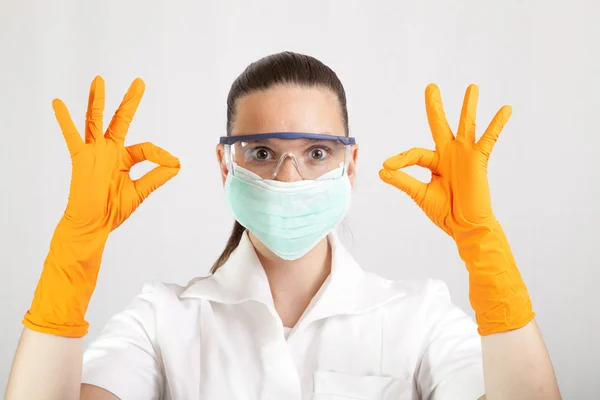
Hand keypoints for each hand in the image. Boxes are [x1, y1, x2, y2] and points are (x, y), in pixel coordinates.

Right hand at [54, 75, 179, 234]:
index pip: (146, 148)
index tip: (173, 162)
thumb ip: (157, 176)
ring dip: (97, 101)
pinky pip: (72, 137)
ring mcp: (94, 152)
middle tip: (139, 82)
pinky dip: (65, 120)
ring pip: (96, 121)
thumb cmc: (113, 210)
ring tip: (99, 81)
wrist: (93, 224)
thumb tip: (177, 164)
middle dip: (130, 102)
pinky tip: (57, 103)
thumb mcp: (140, 191)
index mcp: (124, 159)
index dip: (161, 154)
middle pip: (120, 120)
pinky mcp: (80, 158)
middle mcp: (109, 151)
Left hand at [379, 84, 533, 335]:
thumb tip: (381, 170)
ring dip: (468, 107)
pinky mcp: (479, 160)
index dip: (400, 159)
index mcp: (434, 162)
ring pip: (465, 125)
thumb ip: (403, 180)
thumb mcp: (420, 194)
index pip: (414, 153)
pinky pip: (489, 139)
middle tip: (430, 86)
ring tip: (472, 87)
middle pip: (439, 124)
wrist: (465, 227)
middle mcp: (449, 154)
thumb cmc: (445, 212)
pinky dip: (497, 124)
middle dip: (435, 106)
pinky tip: (506, 109)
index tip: (387, 166)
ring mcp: (465, 155)